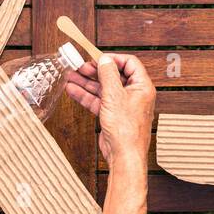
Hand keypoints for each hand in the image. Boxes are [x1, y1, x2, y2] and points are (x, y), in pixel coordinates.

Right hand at [65, 53, 154, 170]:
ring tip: (71, 76)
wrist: (124, 155)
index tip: (97, 57)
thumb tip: (105, 60)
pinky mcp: (112, 115)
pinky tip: (73, 90)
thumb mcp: (114, 96)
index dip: (113, 59)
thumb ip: (108, 75)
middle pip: (114, 75)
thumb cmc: (126, 129)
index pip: (129, 63)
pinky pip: (98, 101)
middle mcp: (134, 94)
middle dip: (95, 70)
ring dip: (87, 82)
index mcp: (142, 87)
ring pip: (103, 88)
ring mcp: (122, 105)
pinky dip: (86, 95)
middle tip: (80, 66)